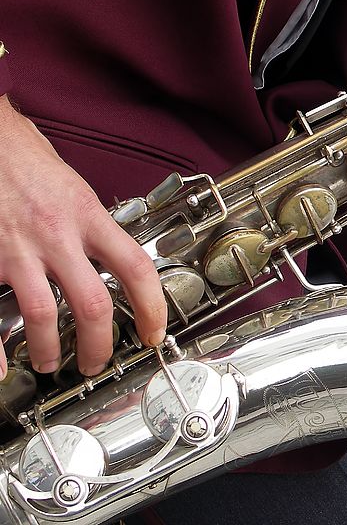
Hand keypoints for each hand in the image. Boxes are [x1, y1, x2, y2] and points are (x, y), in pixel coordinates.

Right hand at [0, 96, 166, 377]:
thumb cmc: (22, 157)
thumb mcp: (73, 188)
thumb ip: (92, 225)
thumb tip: (111, 257)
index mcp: (86, 216)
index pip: (136, 268)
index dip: (152, 306)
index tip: (154, 331)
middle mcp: (56, 234)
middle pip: (93, 305)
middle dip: (99, 344)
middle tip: (97, 361)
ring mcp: (17, 248)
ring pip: (44, 316)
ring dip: (50, 349)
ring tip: (51, 361)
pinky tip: (0, 368)